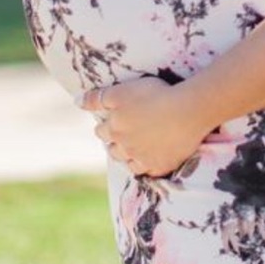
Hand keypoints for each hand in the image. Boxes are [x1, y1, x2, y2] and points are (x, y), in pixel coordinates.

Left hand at [81, 77, 213, 177]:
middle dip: (114, 143)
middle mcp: (125, 147)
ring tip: (133, 150)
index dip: (106, 125)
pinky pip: (149, 172)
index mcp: (115, 127)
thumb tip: (76, 102)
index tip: (112, 121)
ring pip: (128, 163)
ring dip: (127, 157)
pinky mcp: (161, 166)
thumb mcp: (122, 91)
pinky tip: (149, 162)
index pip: (102, 130)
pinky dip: (146, 168)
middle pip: (113, 149)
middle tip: (122, 137)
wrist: (188, 110)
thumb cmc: (156, 95)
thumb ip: (97, 97)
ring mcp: (143, 159)